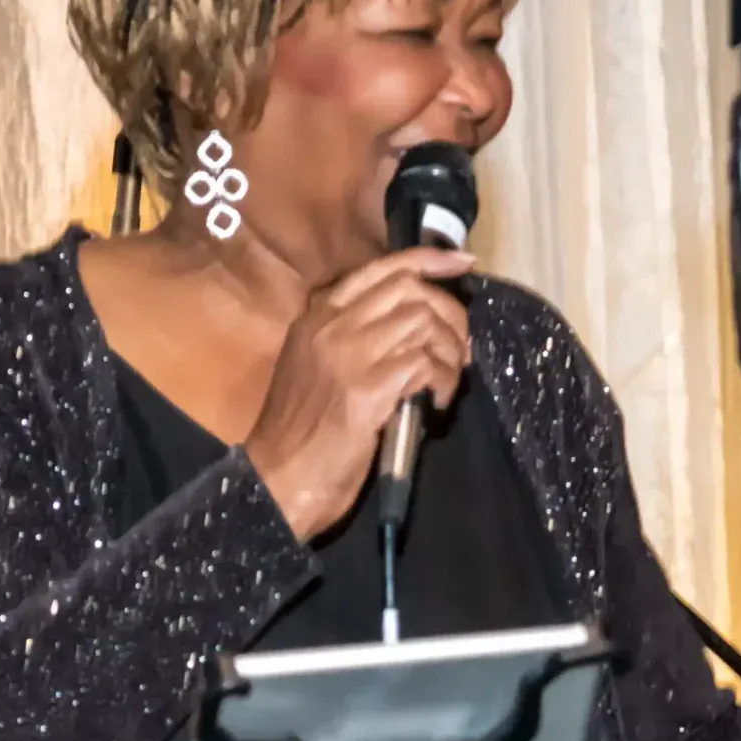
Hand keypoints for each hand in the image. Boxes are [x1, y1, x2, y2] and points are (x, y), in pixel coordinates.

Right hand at [244, 249, 472, 538]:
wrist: (277, 480)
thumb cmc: (299, 433)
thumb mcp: (315, 367)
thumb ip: (351, 339)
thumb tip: (410, 328)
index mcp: (317, 317)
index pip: (380, 268)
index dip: (429, 260)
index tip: (463, 264)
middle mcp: (331, 326)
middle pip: (410, 289)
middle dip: (450, 313)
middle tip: (462, 348)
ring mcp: (348, 355)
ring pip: (422, 321)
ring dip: (450, 350)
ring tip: (448, 381)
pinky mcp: (367, 390)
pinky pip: (425, 363)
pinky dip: (443, 380)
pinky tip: (437, 403)